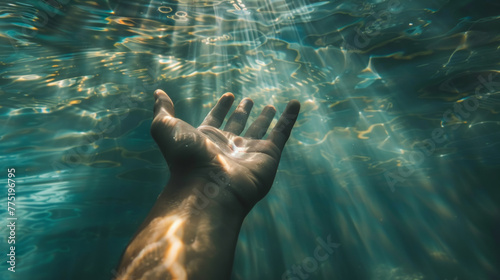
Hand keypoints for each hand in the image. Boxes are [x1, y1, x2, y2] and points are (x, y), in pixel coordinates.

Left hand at [150, 89, 299, 213]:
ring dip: (265, 117)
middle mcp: (228, 145)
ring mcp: (249, 151)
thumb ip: (162, 110)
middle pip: (238, 125)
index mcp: (206, 138)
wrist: (208, 186)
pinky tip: (294, 104)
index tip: (228, 94)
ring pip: (260, 130)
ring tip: (268, 105)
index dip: (221, 107)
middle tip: (248, 100)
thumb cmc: (185, 158)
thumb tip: (158, 92)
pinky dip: (289, 119)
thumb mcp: (166, 128)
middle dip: (242, 112)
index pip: (216, 119)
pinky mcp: (268, 155)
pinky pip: (282, 133)